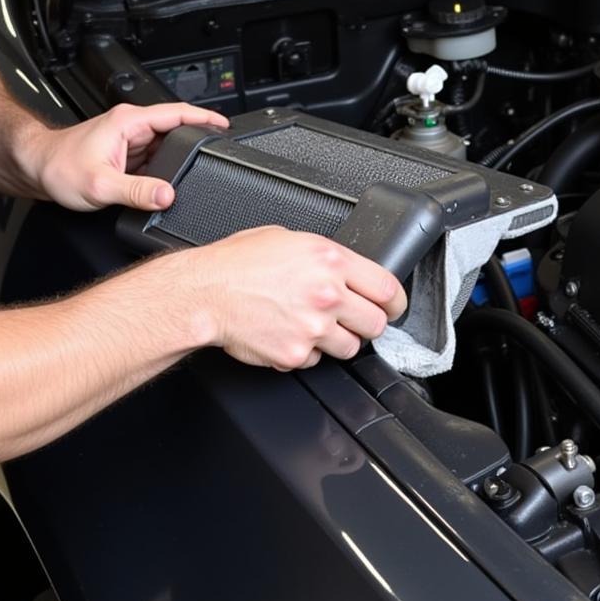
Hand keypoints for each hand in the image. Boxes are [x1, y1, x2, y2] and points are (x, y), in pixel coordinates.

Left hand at [22, 102, 227, 210]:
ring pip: (164, 147)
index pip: (177, 113)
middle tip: (212, 159)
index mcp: (129, 122)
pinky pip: (153, 159)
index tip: (225, 125)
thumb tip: (167, 196)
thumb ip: (137, 191)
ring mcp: (128, 140)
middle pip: (174, 130)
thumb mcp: (100, 185)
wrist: (34, 169)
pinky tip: (163, 183)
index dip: (205, 117)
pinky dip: (163, 170)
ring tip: (186, 175)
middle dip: (194, 144)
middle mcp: (131, 127)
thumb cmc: (58, 168)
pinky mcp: (125, 155)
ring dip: (176, 160)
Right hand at [184, 227, 406, 369]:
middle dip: (366, 323)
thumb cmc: (236, 263)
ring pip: (350, 348)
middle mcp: (327, 293)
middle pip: (376, 323)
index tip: (391, 306)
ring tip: (311, 326)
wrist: (205, 293)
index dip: (394, 301)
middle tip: (350, 319)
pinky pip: (315, 361)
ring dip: (336, 341)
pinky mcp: (296, 354)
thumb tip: (343, 270)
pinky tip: (287, 334)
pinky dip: (305, 353)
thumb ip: (323, 257)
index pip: (387, 287)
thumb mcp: (286, 239)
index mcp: (330, 259)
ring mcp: (314, 327)